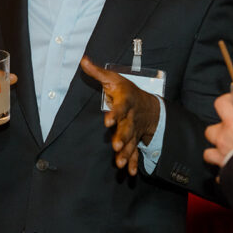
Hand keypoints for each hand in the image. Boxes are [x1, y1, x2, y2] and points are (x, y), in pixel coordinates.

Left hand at [80, 56, 159, 175]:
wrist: (149, 105)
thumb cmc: (127, 91)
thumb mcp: (114, 78)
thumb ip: (97, 72)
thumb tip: (82, 60)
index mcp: (125, 103)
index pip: (120, 108)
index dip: (115, 114)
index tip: (107, 120)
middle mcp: (130, 118)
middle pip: (127, 128)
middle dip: (122, 137)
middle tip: (116, 145)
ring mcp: (133, 131)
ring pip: (131, 143)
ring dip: (126, 153)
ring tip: (119, 163)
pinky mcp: (135, 141)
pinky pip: (135, 153)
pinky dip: (133, 163)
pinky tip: (129, 172)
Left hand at [203, 93, 232, 168]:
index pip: (221, 104)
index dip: (227, 100)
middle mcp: (223, 140)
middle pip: (211, 130)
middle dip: (221, 129)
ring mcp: (222, 157)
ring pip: (208, 152)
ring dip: (216, 150)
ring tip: (228, 150)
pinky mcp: (225, 173)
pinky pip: (219, 172)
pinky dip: (224, 170)